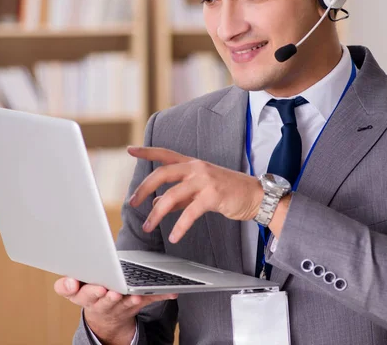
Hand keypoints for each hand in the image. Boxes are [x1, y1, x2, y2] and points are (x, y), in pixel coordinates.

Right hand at [54, 277, 176, 344]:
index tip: (73, 283)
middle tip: (108, 290)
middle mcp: (97, 302)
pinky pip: (148, 299)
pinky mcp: (135, 305)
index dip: (70, 287)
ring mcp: (117, 306)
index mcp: (80, 294)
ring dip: (128, 299)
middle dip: (103, 294)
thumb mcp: (76, 289)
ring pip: (123, 303)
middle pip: (98, 299)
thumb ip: (69, 284)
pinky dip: (160, 295)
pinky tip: (171, 292)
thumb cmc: (91, 294)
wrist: (105, 320)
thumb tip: (68, 279)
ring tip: (133, 296)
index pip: (71, 291)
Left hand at [127, 146, 263, 242]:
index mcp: (192, 163)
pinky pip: (189, 212)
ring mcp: (205, 180)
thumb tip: (156, 201)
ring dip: (156, 213)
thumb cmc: (228, 191)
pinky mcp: (213, 195)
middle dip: (144, 187)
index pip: (165, 153)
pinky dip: (179, 226)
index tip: (130, 150)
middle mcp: (197, 168)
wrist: (256, 196)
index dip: (147, 151)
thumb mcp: (200, 189)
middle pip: (162, 173)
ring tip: (148, 226)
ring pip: (172, 195)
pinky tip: (174, 236)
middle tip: (132, 202)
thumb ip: (178, 195)